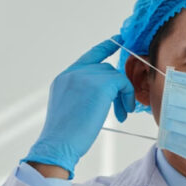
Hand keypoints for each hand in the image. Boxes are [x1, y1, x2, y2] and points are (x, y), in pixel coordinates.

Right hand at [21, 36, 134, 178]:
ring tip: (122, 115)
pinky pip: (122, 83)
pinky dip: (127, 97)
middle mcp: (74, 73)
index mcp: (65, 77)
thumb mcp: (70, 107)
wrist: (58, 144)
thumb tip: (103, 96)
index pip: (89, 57)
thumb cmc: (65, 136)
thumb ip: (83, 94)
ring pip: (115, 77)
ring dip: (123, 96)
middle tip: (122, 111)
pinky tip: (124, 114)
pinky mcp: (100, 86)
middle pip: (106, 70)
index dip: (105, 48)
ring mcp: (85, 77)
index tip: (117, 40)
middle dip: (117, 89)